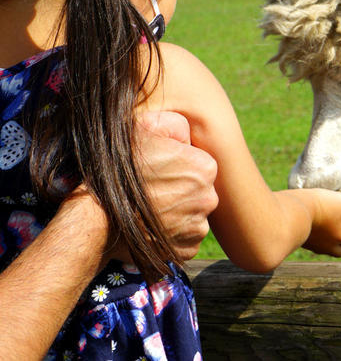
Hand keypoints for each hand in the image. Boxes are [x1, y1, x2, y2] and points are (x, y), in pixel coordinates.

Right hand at [132, 111, 218, 261]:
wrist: (96, 218)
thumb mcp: (146, 127)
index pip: (198, 163)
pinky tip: (151, 227)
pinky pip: (184, 239)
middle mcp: (209, 198)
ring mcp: (198, 227)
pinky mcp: (187, 250)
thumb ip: (176, 125)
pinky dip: (171, 235)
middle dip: (179, 189)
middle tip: (151, 190)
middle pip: (198, 190)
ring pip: (192, 215)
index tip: (157, 170)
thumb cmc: (118, 170)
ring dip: (176, 213)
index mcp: (205, 168)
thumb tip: (187, 138)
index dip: (177, 165)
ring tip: (148, 209)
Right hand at [300, 189, 340, 256]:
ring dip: (331, 245)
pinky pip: (313, 246)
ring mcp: (314, 246)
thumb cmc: (323, 206)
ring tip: (331, 237)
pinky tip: (315, 233)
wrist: (293, 212)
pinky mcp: (302, 242)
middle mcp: (329, 245)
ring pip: (326, 250)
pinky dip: (317, 241)